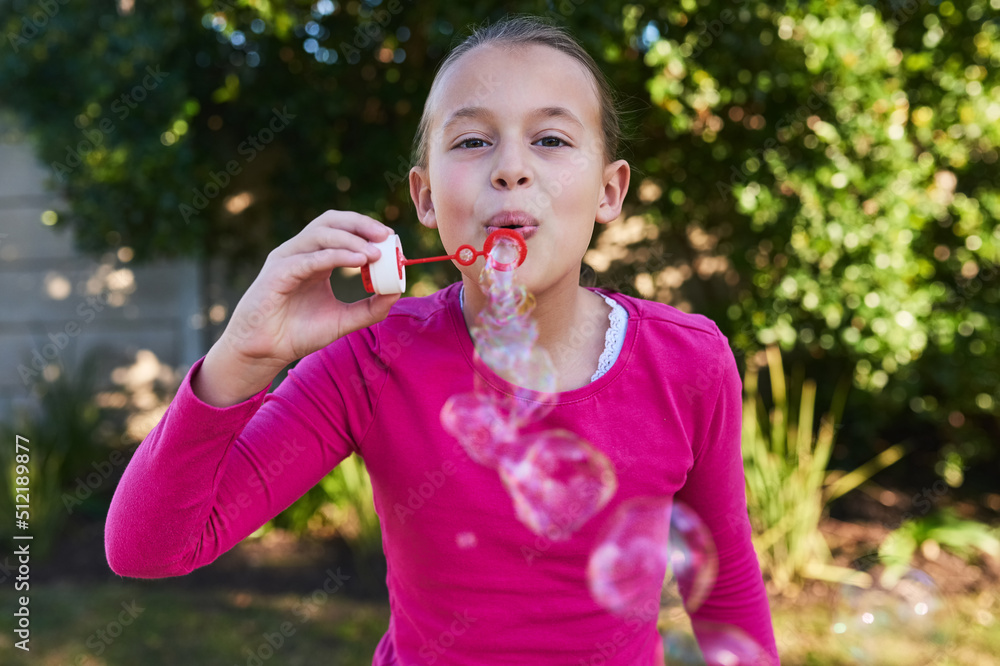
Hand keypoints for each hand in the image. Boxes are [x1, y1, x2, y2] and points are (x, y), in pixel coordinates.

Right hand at [220, 210, 400, 369]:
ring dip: (350, 240)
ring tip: (374, 253)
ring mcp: (286, 259)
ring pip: (320, 234)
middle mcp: (300, 253)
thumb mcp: (343, 320)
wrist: (266, 352)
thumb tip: (397, 292)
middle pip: (330, 221)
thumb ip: (370, 308)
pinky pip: (308, 258)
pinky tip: (357, 261)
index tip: (390, 239)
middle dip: (360, 224)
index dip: (365, 228)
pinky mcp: (277, 273)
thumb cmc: (298, 333)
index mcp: (315, 258)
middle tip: (385, 235)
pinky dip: (334, 256)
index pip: (342, 229)